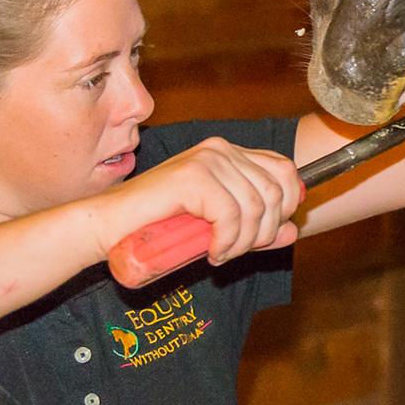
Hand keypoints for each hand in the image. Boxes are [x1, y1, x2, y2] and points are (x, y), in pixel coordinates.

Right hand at [88, 138, 304, 263]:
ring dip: (244, 242)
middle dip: (265, 231)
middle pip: (275, 191)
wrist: (109, 225)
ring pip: (255, 207)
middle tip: (238, 251)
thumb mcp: (217, 227)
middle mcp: (221, 150)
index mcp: (229, 154)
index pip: (285, 170)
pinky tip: (212, 253)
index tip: (269, 233)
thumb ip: (255, 228)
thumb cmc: (158, 226)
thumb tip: (294, 232)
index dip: (288, 204)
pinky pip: (231, 215)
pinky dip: (227, 242)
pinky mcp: (193, 177)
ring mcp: (206, 159)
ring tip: (221, 255)